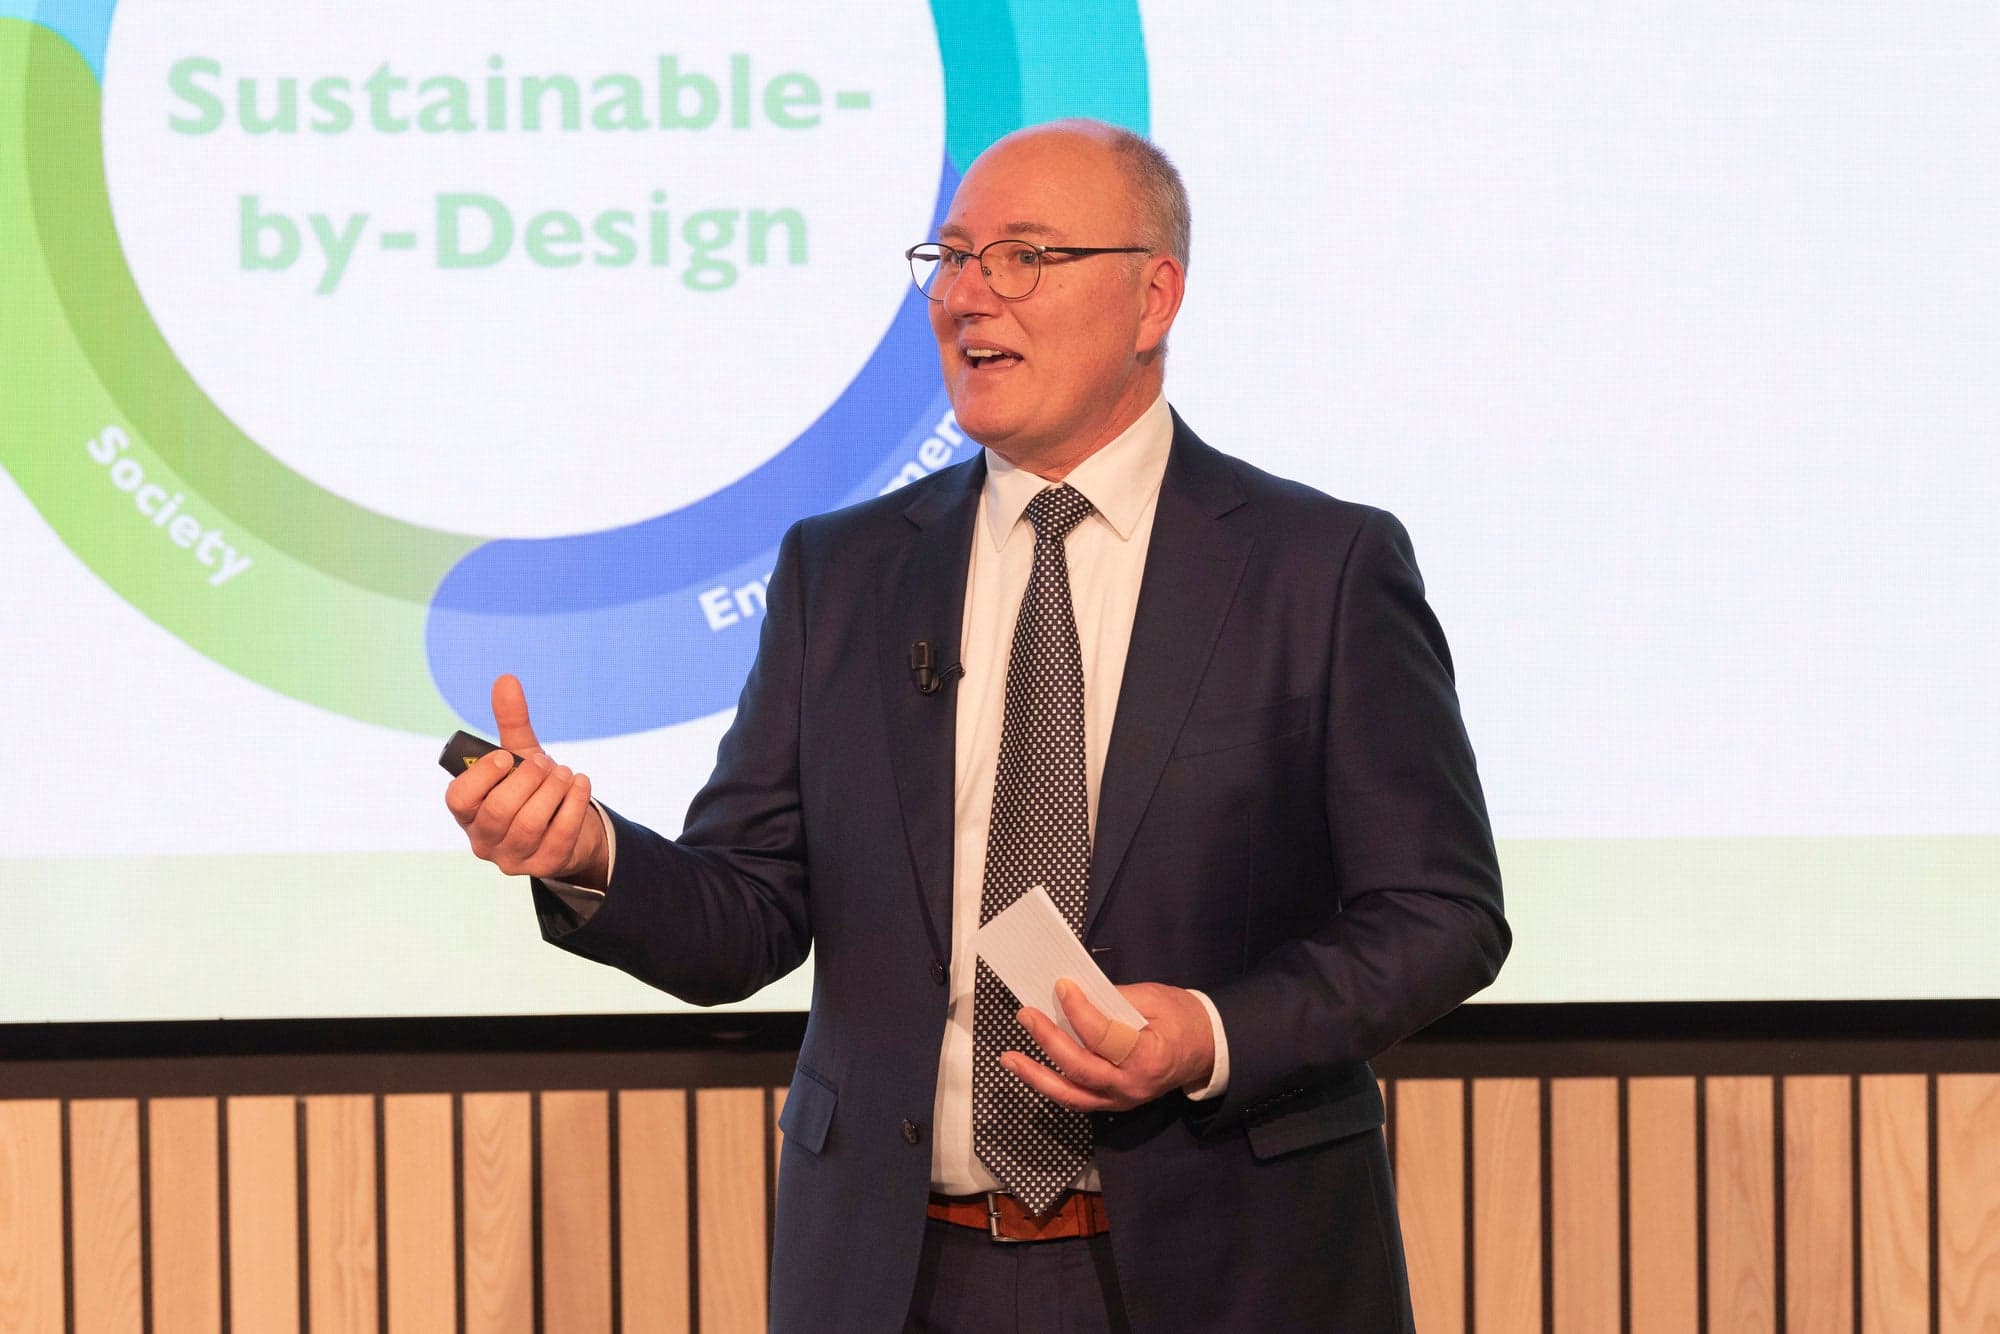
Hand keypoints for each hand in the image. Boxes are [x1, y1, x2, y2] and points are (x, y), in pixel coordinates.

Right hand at [444, 674, 608, 886]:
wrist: (569, 825)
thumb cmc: (532, 788)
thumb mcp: (520, 756)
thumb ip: (510, 722)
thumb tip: (507, 679)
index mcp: (468, 812)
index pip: (459, 799)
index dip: (483, 776)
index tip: (508, 758)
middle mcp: (484, 839)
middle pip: (498, 812)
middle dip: (528, 780)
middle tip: (546, 763)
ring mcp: (513, 858)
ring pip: (530, 824)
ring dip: (553, 791)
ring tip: (565, 773)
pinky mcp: (545, 865)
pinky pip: (561, 834)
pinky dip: (574, 804)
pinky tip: (581, 783)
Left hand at [1005, 979, 1215, 1112]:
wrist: (1206, 1051)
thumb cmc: (1183, 1018)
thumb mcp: (1155, 998)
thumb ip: (1115, 998)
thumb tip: (1074, 995)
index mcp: (1149, 1056)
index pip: (1104, 1037)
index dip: (1079, 1011)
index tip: (1061, 986)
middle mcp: (1132, 1085)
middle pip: (1080, 1069)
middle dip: (1047, 1041)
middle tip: (1025, 1015)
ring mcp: (1121, 1100)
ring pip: (1071, 1094)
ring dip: (1036, 1076)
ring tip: (1009, 1058)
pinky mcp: (1112, 1104)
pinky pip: (1076, 1098)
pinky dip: (1051, 1084)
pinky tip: (1031, 1069)